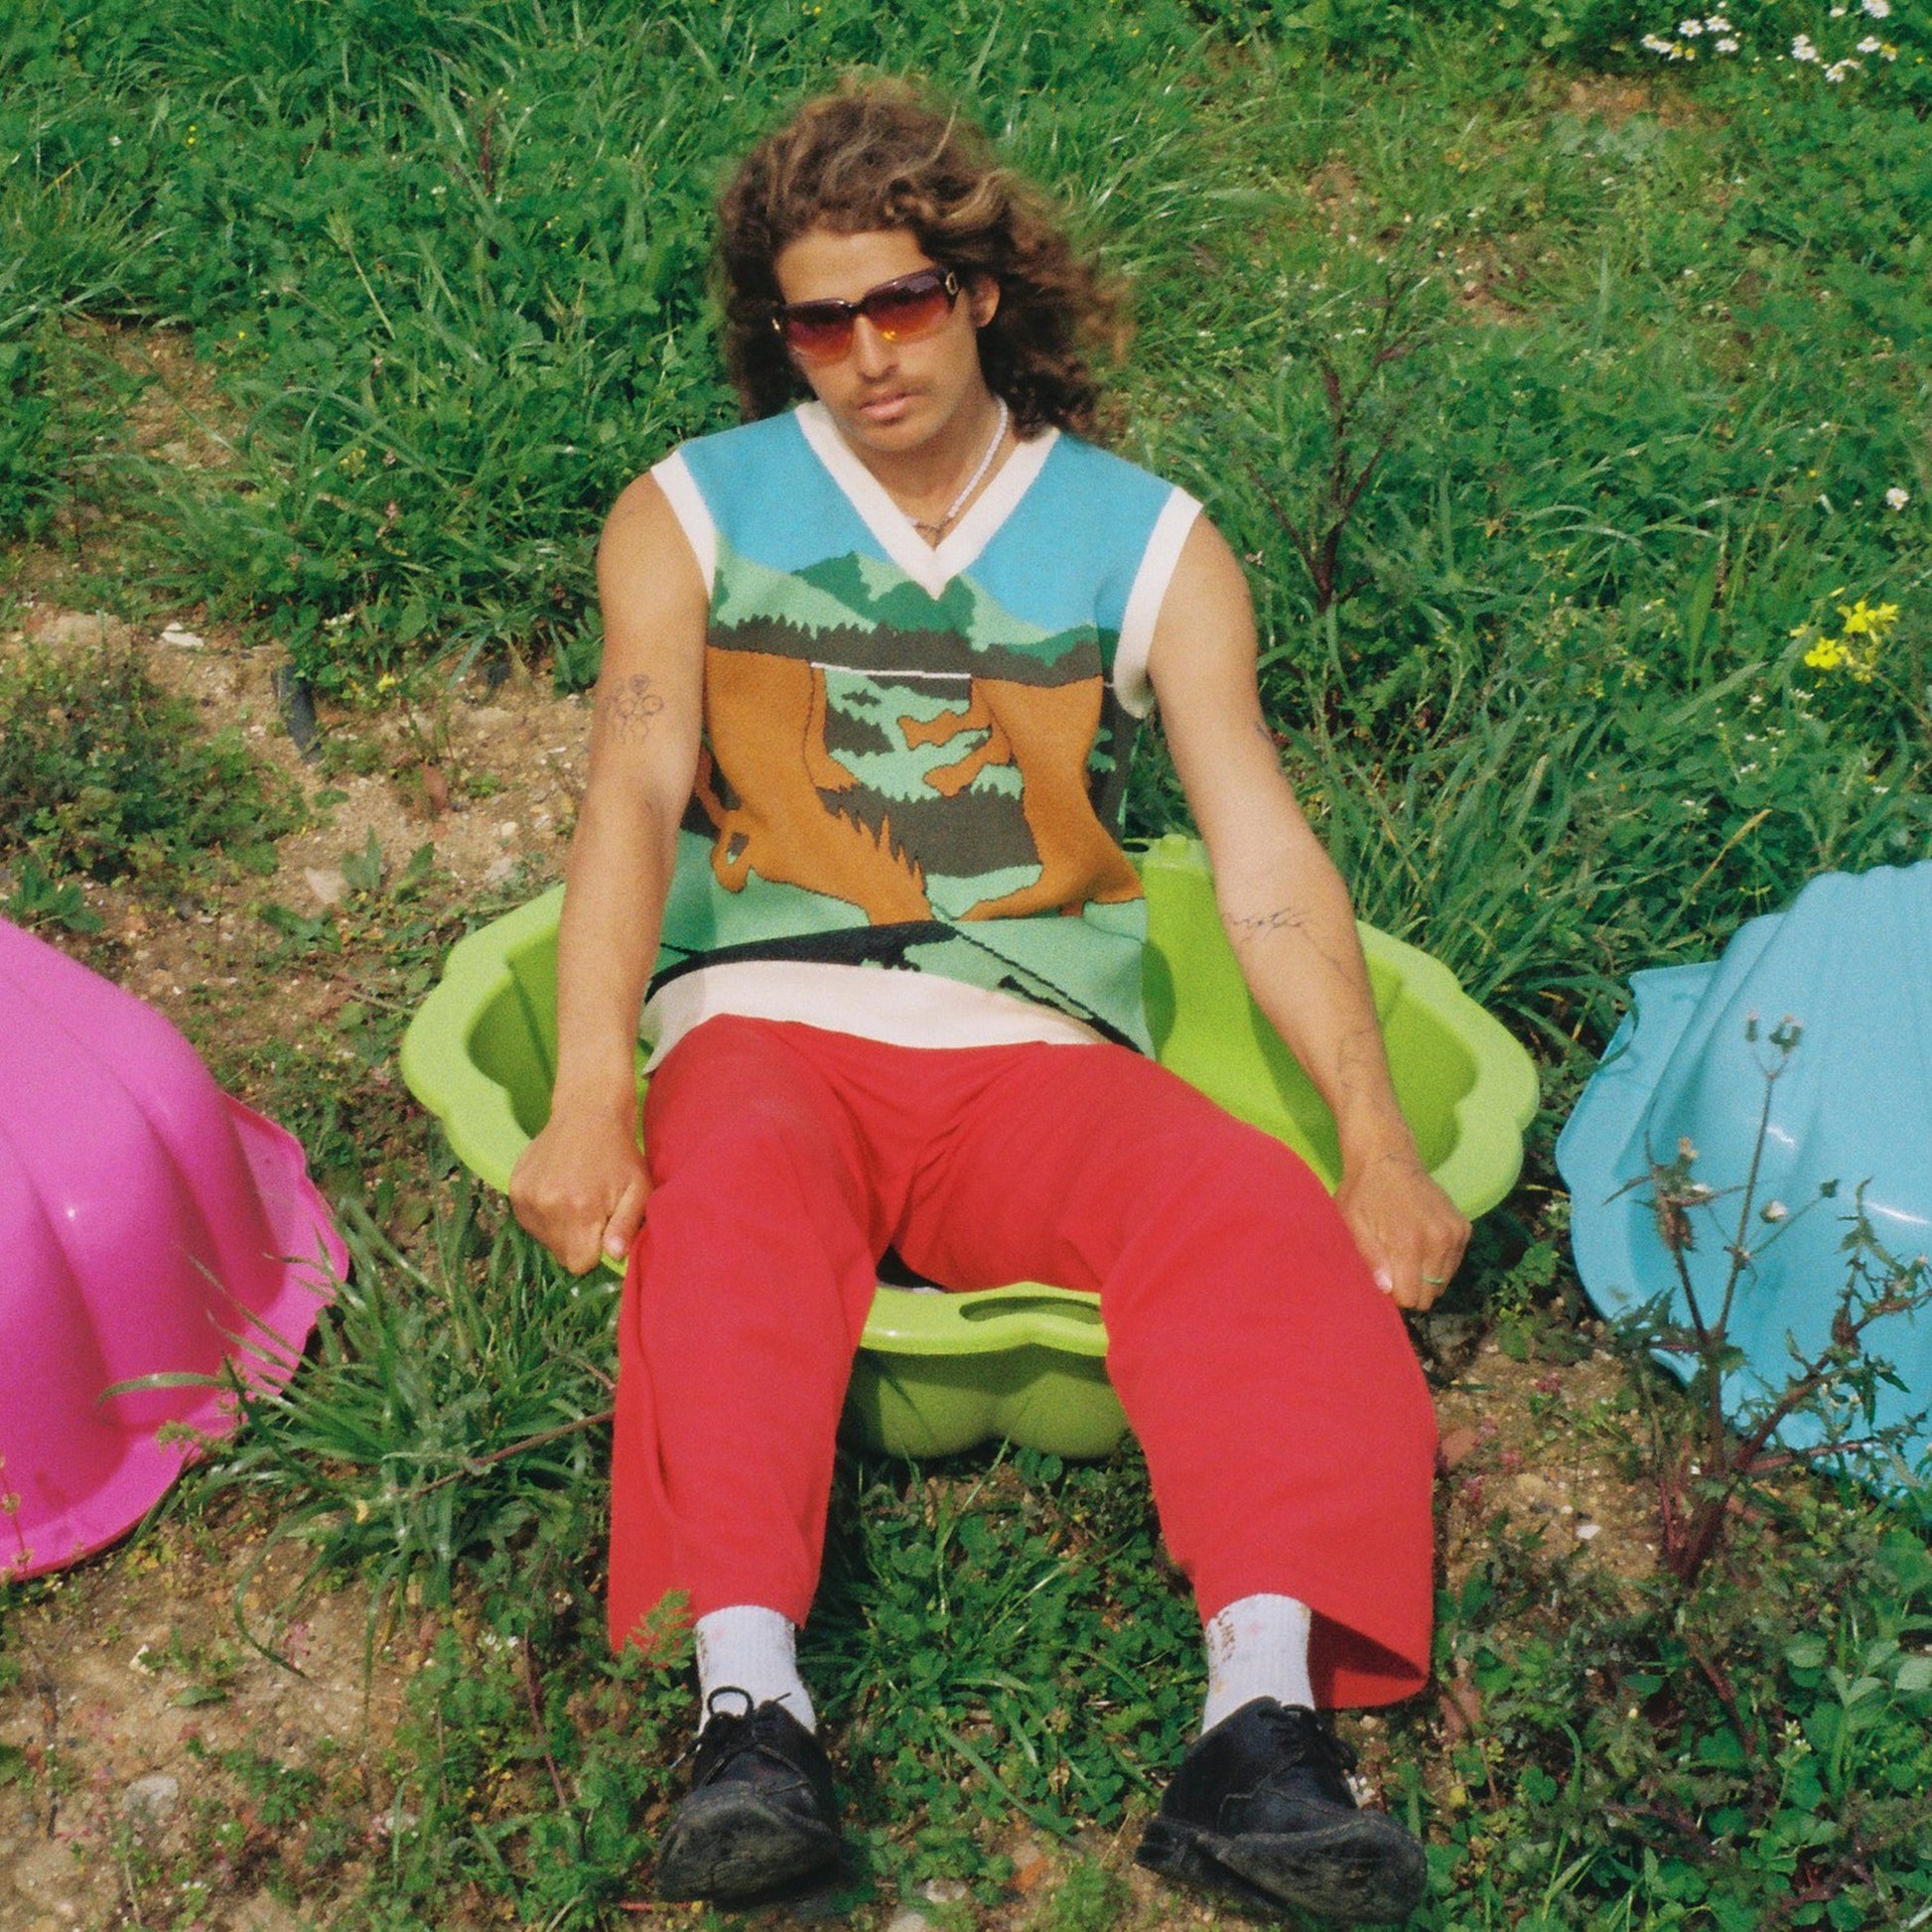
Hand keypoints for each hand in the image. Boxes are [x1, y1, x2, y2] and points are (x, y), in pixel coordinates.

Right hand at [509, 1105, 651, 1275]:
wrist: (586, 1114)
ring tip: (575, 1198)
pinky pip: (529, 1221)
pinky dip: (543, 1214)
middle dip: (578, 1241)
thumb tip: (613, 1256)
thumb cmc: (619, 1154)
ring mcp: (527, 1197)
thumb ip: (626, 1226)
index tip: (602, 1231)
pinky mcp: (514, 1189)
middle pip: (561, 1254)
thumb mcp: (637, 1189)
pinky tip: (559, 1191)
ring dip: (560, 1228)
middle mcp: (547, 1207)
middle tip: (591, 1210)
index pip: (579, 1264)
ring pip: (544, 1239)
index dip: (593, 1252)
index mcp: (579, 1210)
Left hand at [1335, 1142, 1469, 1312]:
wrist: (1388, 1157)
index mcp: (1408, 1242)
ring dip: (1425, 1275)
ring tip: (1406, 1252)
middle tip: (1394, 1267)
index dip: (1395, 1296)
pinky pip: (1453, 1264)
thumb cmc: (1363, 1192)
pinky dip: (1438, 1262)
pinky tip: (1421, 1242)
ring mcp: (1454, 1234)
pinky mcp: (1464, 1228)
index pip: (1411, 1297)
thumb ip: (1371, 1259)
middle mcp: (1438, 1240)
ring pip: (1443, 1282)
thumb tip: (1387, 1291)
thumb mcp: (1353, 1224)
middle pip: (1430, 1294)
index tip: (1385, 1281)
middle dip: (1411, 1288)